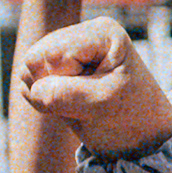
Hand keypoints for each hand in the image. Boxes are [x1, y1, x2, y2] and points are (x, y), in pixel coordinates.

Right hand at [18, 14, 171, 158]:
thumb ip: (63, 95)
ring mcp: (68, 50)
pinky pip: (29, 83)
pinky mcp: (58, 68)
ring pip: (28, 71)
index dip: (64, 82)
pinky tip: (72, 104)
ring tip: (81, 104)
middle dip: (53, 88)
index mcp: (101, 32)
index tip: (99, 95)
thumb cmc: (132, 118)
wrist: (143, 140)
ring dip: (48, 95)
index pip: (52, 55)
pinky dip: (45, 100)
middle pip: (35, 59)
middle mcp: (82, 34)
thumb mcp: (102, 106)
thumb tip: (30, 90)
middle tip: (87, 102)